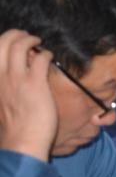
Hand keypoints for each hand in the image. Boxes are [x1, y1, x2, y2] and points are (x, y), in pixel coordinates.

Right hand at [0, 30, 57, 161]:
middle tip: (26, 36)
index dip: (3, 43)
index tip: (12, 43)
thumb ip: (3, 86)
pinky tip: (49, 57)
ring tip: (38, 42)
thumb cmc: (12, 127)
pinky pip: (41, 58)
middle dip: (15, 34)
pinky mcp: (34, 83)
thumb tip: (10, 75)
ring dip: (30, 39)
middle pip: (3, 42)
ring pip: (20, 45)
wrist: (21, 142)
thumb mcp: (0, 101)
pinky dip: (46, 54)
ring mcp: (16, 79)